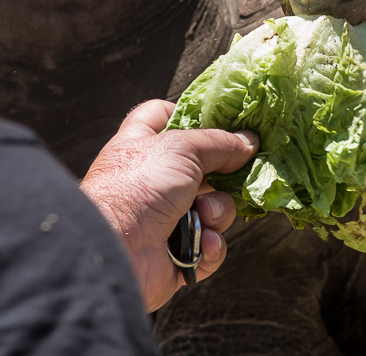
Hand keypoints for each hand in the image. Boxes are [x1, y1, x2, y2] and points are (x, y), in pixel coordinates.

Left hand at [80, 99, 257, 310]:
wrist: (116, 252)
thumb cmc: (136, 189)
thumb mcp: (181, 149)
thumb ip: (220, 142)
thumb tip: (250, 141)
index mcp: (142, 147)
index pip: (161, 116)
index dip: (189, 113)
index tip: (221, 121)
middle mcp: (154, 181)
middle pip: (204, 168)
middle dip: (224, 174)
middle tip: (237, 173)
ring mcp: (166, 219)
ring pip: (214, 209)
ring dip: (217, 212)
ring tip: (203, 215)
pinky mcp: (178, 253)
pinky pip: (210, 245)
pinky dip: (210, 244)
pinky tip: (200, 243)